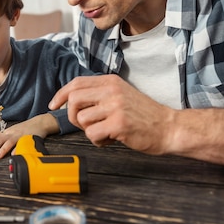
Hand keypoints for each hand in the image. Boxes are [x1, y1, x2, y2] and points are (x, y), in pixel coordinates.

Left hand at [0, 114, 57, 158]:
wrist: (40, 123)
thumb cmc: (26, 129)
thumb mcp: (13, 133)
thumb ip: (4, 140)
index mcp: (7, 132)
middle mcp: (12, 133)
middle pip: (0, 139)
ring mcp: (20, 135)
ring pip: (9, 141)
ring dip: (2, 149)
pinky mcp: (28, 138)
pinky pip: (22, 144)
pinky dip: (18, 149)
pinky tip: (14, 154)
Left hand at [49, 75, 173, 153]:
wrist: (169, 127)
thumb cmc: (144, 115)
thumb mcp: (121, 94)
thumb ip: (99, 94)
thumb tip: (71, 101)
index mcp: (111, 81)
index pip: (76, 83)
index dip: (61, 95)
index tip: (54, 105)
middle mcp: (112, 91)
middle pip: (73, 99)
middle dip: (72, 115)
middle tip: (85, 125)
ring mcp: (115, 106)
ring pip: (82, 120)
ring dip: (89, 131)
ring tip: (105, 132)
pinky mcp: (119, 124)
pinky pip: (92, 134)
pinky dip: (98, 141)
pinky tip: (111, 139)